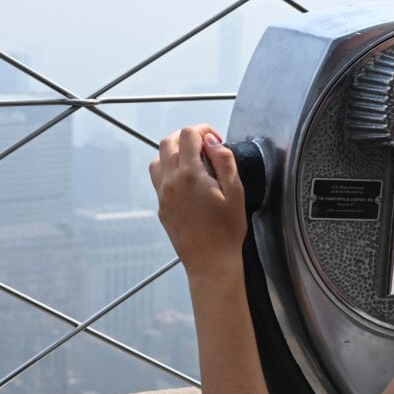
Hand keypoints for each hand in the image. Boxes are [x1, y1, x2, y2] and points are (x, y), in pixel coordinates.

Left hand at [149, 125, 246, 282]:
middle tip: (205, 147)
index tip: (215, 139)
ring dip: (173, 153)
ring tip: (194, 162)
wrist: (210, 263)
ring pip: (157, 159)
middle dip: (186, 137)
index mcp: (190, 175)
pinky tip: (187, 181)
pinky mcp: (161, 207)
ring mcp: (162, 195)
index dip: (203, 130)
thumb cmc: (227, 231)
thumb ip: (224, 161)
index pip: (188, 135)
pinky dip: (169, 170)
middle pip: (167, 142)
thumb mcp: (235, 192)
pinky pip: (158, 179)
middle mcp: (170, 182)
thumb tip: (212, 142)